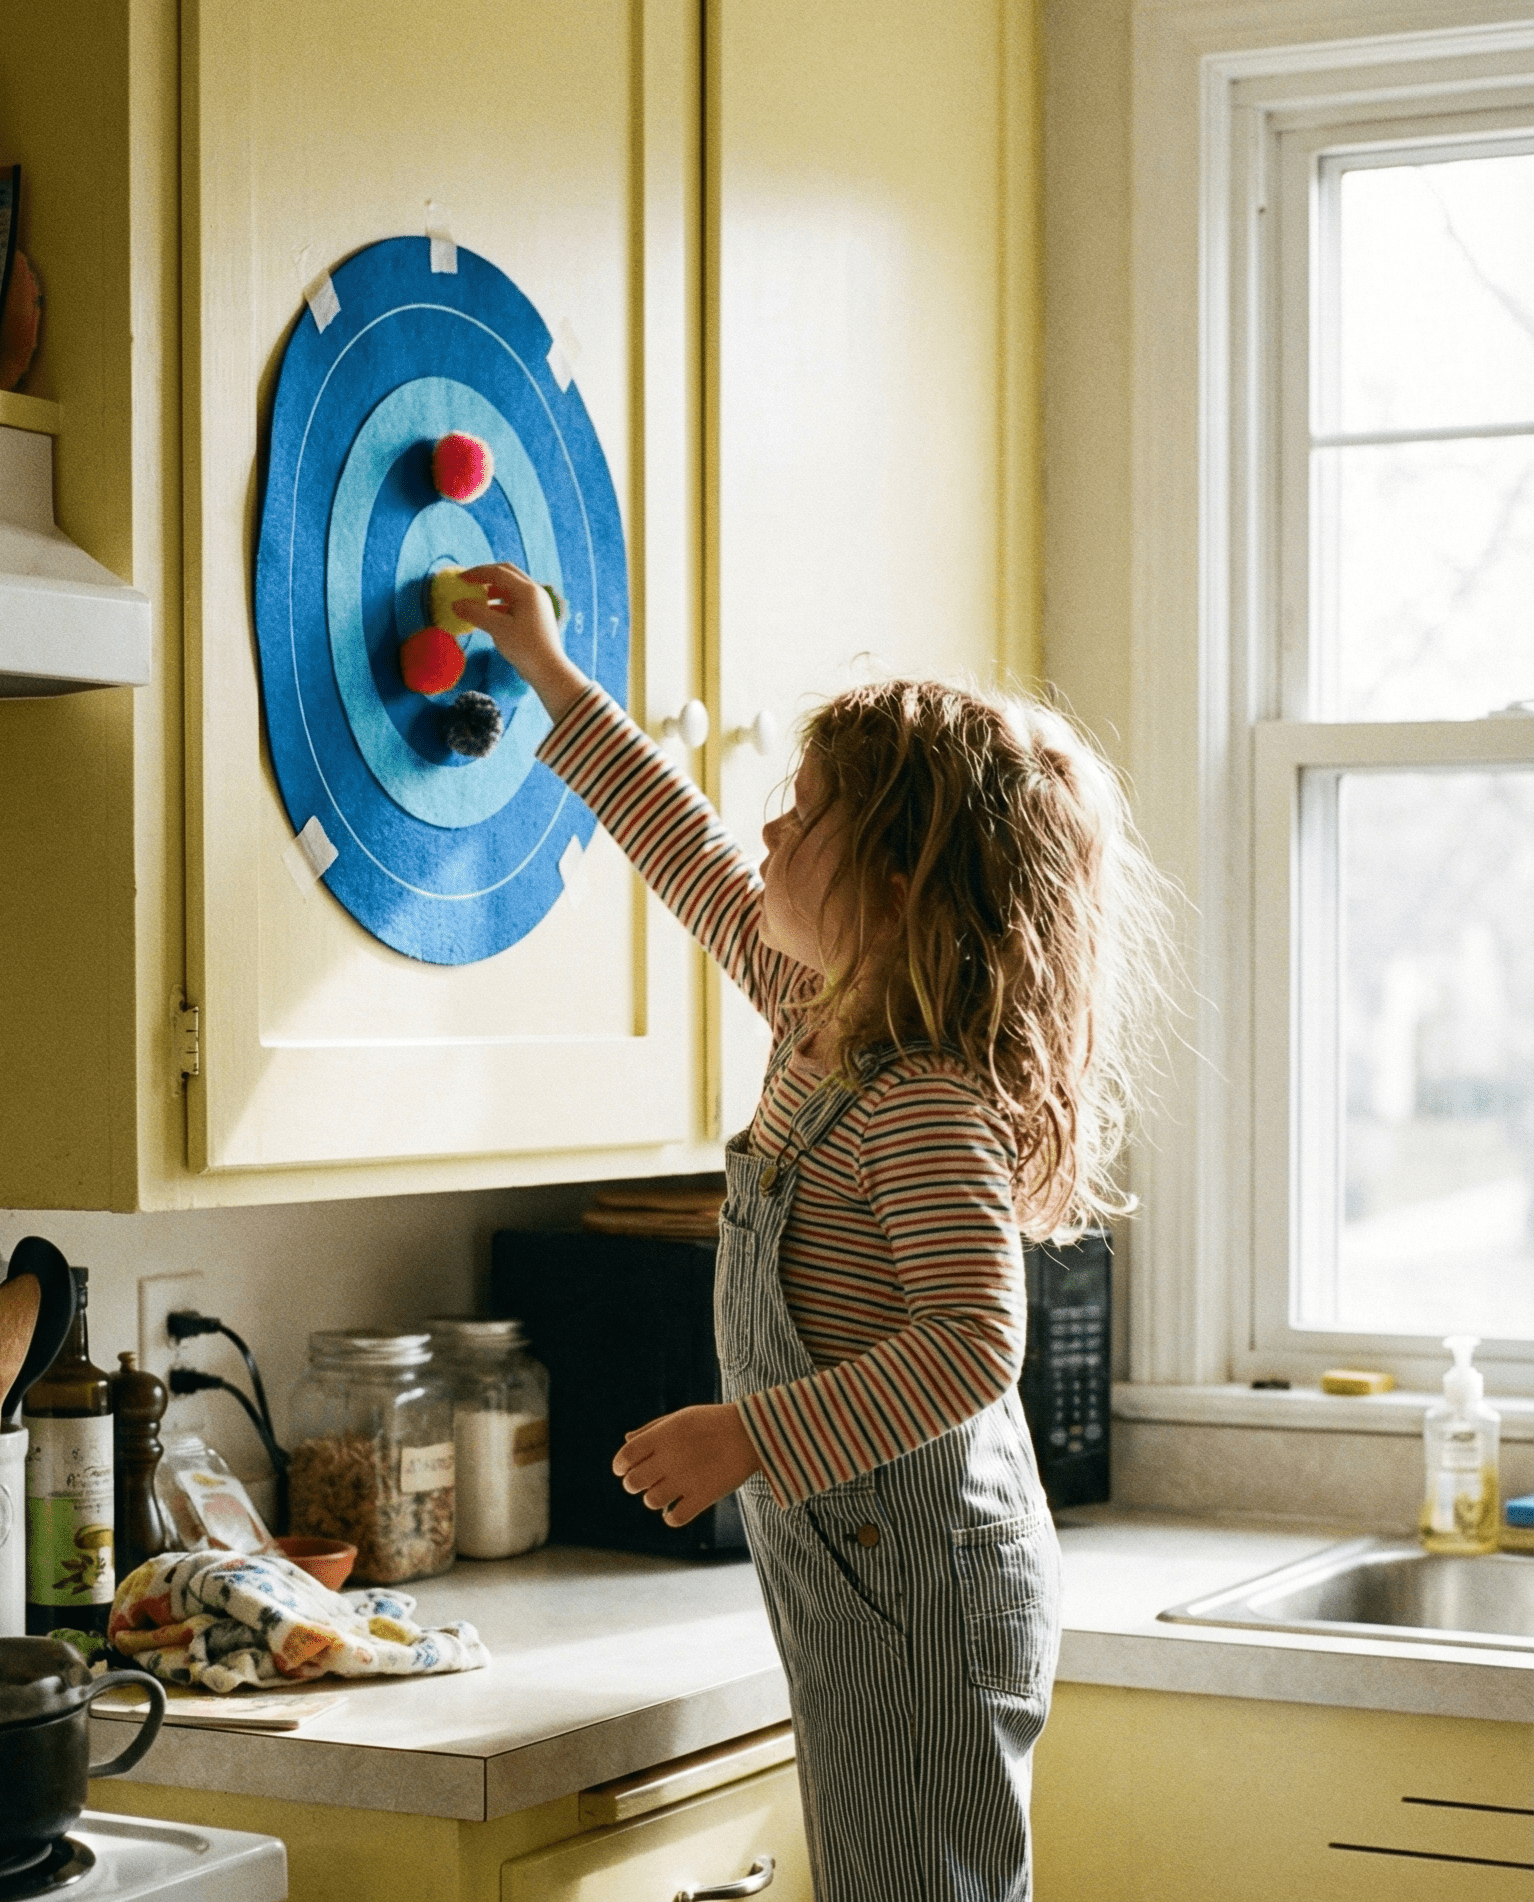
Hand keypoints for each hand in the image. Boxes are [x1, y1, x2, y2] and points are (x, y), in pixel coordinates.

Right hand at [454, 561, 587, 720]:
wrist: (548, 670)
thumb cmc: (525, 648)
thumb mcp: (497, 629)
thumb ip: (475, 613)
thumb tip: (455, 604)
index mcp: (527, 591)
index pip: (498, 572)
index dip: (477, 573)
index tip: (460, 579)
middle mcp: (534, 592)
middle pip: (506, 574)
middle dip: (486, 576)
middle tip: (468, 582)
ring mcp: (537, 603)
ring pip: (510, 588)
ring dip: (492, 591)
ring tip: (475, 599)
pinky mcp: (535, 615)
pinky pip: (514, 602)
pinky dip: (499, 604)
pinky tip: (486, 614)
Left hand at [612, 1404, 761, 1526]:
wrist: (752, 1433)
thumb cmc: (713, 1422)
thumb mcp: (681, 1417)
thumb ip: (651, 1430)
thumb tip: (626, 1442)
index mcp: (663, 1435)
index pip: (625, 1456)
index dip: (620, 1465)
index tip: (623, 1469)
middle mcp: (670, 1457)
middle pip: (633, 1482)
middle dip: (634, 1484)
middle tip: (645, 1481)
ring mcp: (686, 1479)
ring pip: (651, 1502)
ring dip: (654, 1499)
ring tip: (666, 1492)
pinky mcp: (703, 1497)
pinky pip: (674, 1518)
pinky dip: (671, 1517)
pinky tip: (677, 1508)